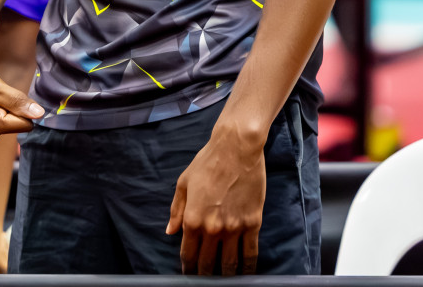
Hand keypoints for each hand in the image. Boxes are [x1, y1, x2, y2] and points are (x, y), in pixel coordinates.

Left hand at [167, 127, 266, 275]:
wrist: (237, 149)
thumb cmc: (207, 162)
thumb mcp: (183, 183)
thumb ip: (176, 210)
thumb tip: (170, 231)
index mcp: (192, 219)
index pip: (188, 253)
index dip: (187, 268)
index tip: (187, 274)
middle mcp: (212, 228)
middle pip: (207, 262)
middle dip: (204, 275)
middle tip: (204, 280)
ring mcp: (234, 228)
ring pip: (230, 263)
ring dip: (225, 275)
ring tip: (223, 280)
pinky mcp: (252, 224)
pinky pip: (250, 253)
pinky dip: (248, 267)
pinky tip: (245, 274)